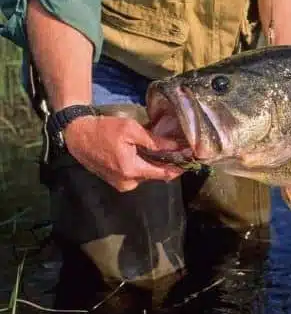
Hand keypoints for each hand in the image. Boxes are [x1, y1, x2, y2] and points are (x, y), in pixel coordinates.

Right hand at [63, 115, 184, 191]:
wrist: (77, 135)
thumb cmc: (103, 130)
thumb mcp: (131, 130)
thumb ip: (154, 141)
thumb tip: (175, 147)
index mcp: (132, 171)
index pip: (163, 174)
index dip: (178, 168)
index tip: (190, 160)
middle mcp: (128, 183)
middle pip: (155, 175)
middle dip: (165, 164)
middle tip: (175, 150)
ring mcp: (120, 184)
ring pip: (145, 174)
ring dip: (153, 164)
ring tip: (159, 150)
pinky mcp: (115, 181)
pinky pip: (135, 174)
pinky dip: (142, 165)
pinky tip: (143, 153)